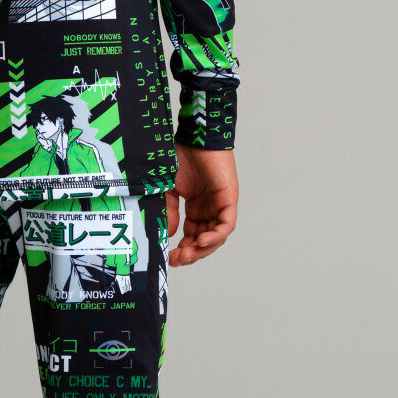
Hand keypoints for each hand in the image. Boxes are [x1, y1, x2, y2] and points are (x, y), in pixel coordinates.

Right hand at [166, 145, 237, 266]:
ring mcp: (220, 205)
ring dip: (202, 249)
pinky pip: (226, 225)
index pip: (191, 236)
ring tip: (187, 254)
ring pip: (216, 237)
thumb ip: (168, 212)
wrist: (195, 137)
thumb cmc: (181, 157)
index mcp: (196, 208)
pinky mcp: (229, 200)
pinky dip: (215, 236)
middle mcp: (209, 209)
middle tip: (177, 260)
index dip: (182, 249)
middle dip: (191, 253)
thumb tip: (167, 235)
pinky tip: (201, 241)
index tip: (169, 257)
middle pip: (204, 241)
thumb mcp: (167, 190)